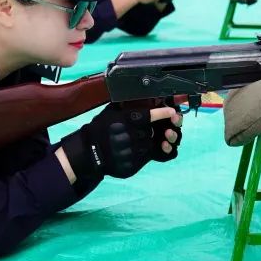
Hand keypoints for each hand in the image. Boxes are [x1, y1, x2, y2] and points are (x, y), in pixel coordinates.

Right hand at [60, 105, 183, 181]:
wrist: (88, 153)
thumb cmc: (99, 129)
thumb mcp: (109, 113)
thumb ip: (124, 105)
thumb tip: (140, 94)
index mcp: (123, 121)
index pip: (148, 116)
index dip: (162, 113)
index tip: (172, 111)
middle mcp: (127, 137)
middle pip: (150, 131)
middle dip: (151, 129)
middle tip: (145, 128)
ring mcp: (129, 153)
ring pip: (149, 145)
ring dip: (148, 141)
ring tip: (137, 139)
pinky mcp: (130, 166)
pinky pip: (145, 158)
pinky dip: (143, 153)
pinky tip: (134, 149)